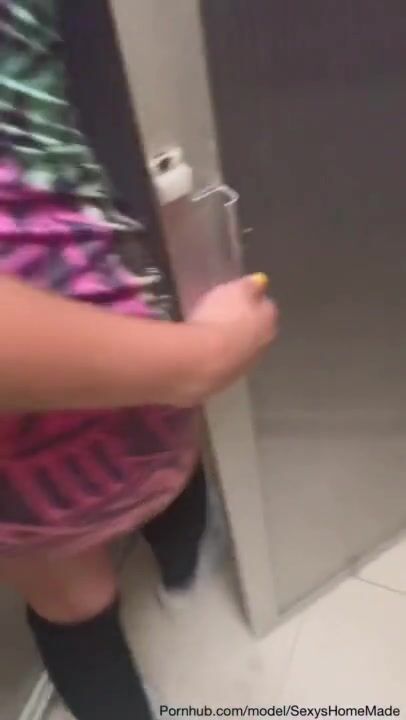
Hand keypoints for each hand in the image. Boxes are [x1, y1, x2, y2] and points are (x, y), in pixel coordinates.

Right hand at [189, 276, 277, 392]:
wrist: (203, 361)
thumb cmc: (221, 317)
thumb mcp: (235, 290)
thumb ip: (250, 286)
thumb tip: (261, 282)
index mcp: (269, 320)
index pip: (266, 306)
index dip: (252, 300)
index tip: (237, 297)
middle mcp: (264, 345)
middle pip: (257, 331)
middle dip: (244, 324)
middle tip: (223, 316)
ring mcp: (246, 366)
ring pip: (242, 349)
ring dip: (230, 343)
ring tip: (210, 335)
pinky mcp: (227, 381)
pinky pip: (225, 363)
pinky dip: (217, 357)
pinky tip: (202, 353)